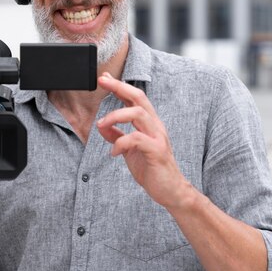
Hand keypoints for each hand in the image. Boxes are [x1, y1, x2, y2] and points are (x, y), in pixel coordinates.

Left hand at [96, 72, 192, 209]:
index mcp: (149, 124)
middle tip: (103, 82)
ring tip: (101, 124)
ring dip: (115, 115)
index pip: (135, 98)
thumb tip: (102, 126)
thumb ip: (117, 136)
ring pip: (138, 114)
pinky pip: (137, 139)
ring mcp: (158, 138)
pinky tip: (113, 152)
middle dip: (120, 87)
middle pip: (139, 98)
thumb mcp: (130, 150)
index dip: (120, 86)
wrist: (170, 191)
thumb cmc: (152, 169)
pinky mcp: (157, 151)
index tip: (104, 78)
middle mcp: (155, 126)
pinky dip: (120, 143)